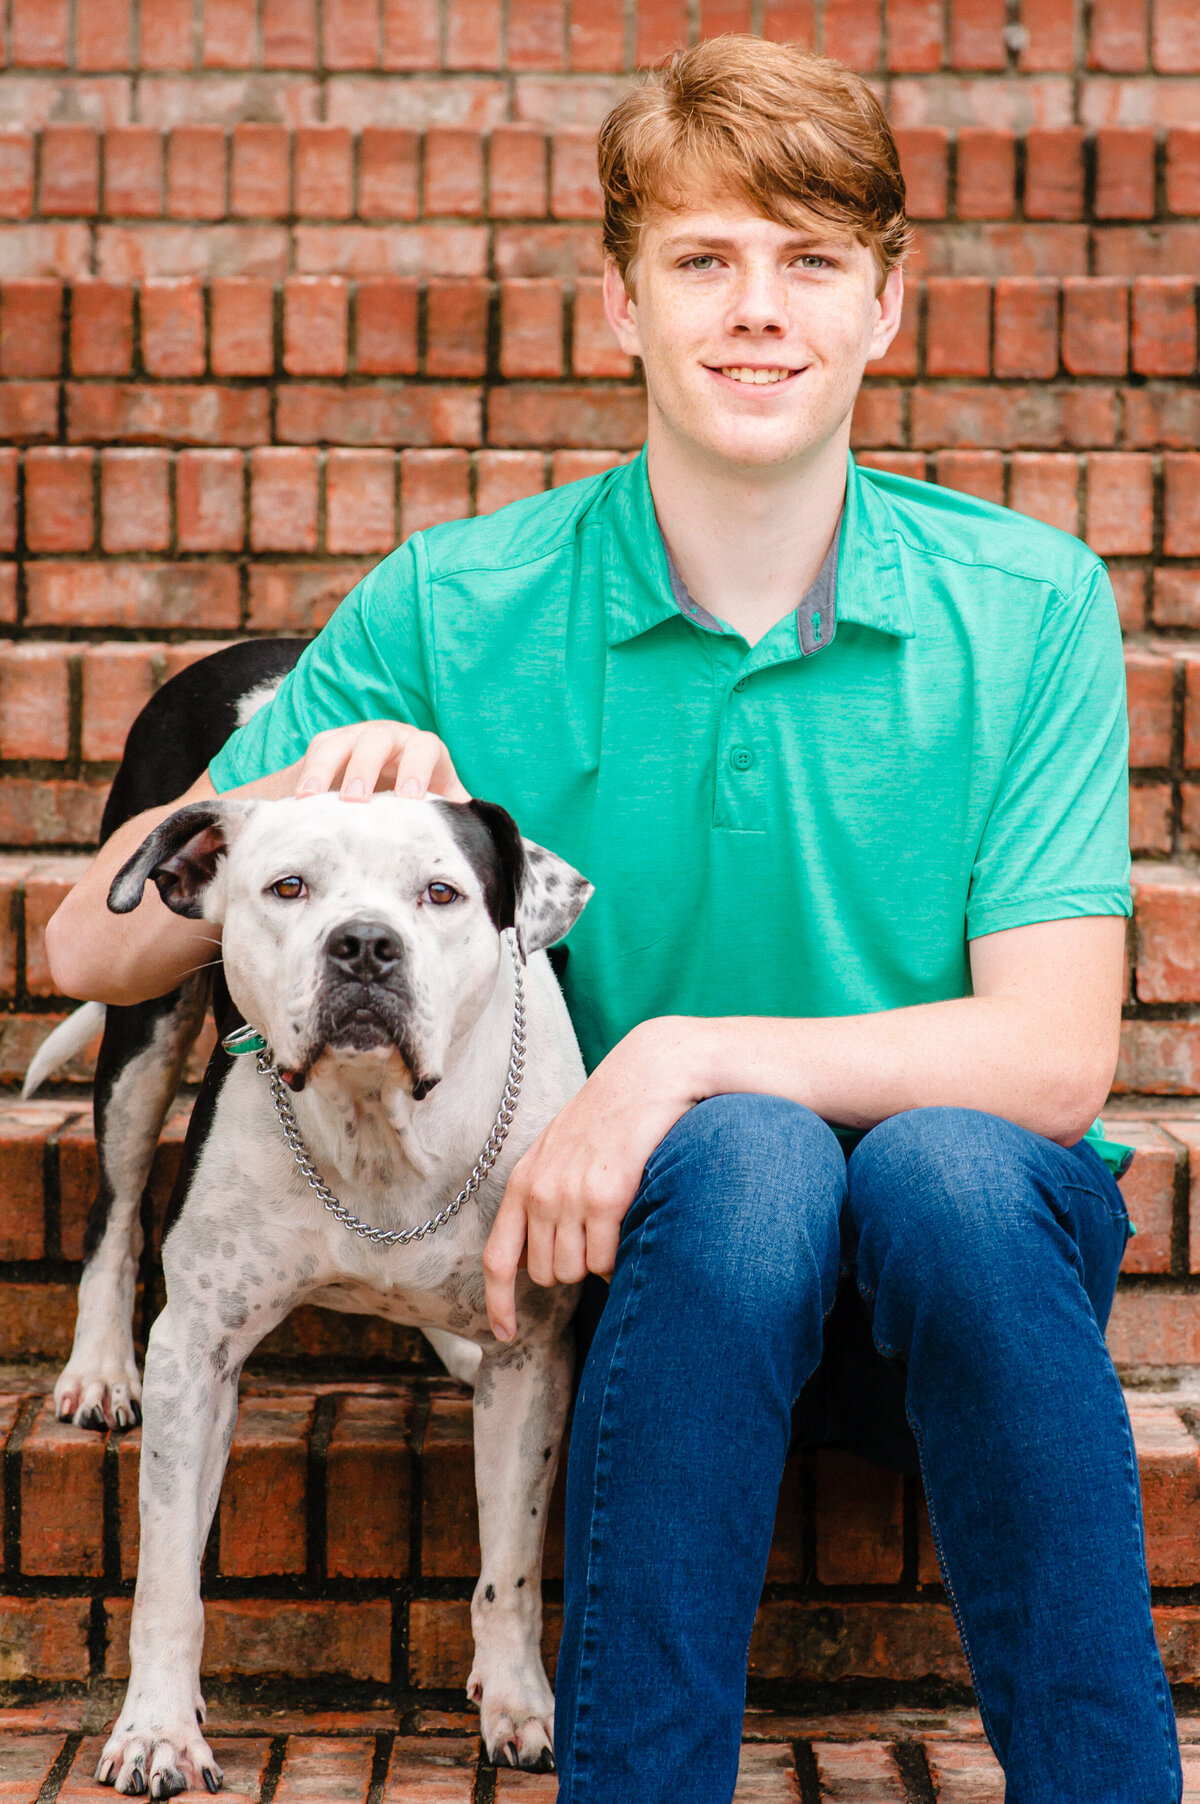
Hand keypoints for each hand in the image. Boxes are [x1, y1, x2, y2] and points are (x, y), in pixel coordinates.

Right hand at [294, 720, 469, 802]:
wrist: (383, 788)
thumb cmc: (416, 803)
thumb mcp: (436, 806)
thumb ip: (453, 816)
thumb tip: (482, 837)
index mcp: (423, 750)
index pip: (425, 749)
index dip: (418, 771)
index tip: (408, 799)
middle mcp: (391, 738)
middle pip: (378, 742)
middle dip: (365, 769)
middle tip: (355, 801)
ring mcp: (357, 737)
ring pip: (341, 744)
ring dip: (326, 770)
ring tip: (312, 799)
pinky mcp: (330, 745)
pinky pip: (317, 752)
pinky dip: (308, 774)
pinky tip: (300, 799)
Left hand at [483, 1018, 708, 1340]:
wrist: (651, 1073)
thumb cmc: (612, 1117)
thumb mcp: (562, 1151)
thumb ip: (545, 1195)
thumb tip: (544, 1257)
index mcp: (524, 1181)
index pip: (497, 1258)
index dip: (499, 1304)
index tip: (506, 1335)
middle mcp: (540, 1190)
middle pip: (547, 1274)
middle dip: (572, 1267)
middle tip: (599, 1232)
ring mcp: (571, 1194)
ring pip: (578, 1272)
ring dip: (600, 1262)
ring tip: (618, 1219)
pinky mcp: (607, 1195)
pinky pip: (607, 1259)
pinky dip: (621, 1255)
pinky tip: (634, 1220)